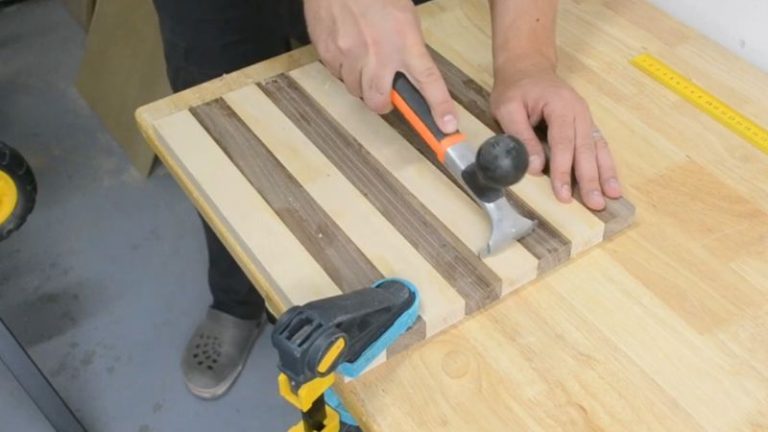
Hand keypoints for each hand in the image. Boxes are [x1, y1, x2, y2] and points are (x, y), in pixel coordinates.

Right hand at [303, 0, 457, 131]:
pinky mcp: (327, 53)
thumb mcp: (403, 16)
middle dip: (381, 102)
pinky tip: (346, 47)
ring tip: (362, 58)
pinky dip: (342, 68)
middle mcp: (378, 52)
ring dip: (361, 83)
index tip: (446, 126)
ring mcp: (349, 54)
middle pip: (379, 101)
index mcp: (404, 41)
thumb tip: (410, 74)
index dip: (438, 107)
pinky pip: (336, 75)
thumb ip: (408, 48)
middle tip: (383, 92)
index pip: (427, 81)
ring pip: (355, 90)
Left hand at [490, 58, 621, 209]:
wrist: (527, 66)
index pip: (563, 142)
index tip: (563, 194)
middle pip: (585, 149)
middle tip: (595, 204)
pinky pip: (598, 145)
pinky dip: (605, 165)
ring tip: (611, 197)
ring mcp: (585, 117)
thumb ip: (520, 136)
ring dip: (604, 174)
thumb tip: (533, 168)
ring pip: (597, 148)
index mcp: (560, 105)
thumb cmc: (515, 87)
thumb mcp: (507, 108)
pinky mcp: (585, 124)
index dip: (563, 170)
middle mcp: (579, 111)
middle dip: (590, 179)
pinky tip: (611, 182)